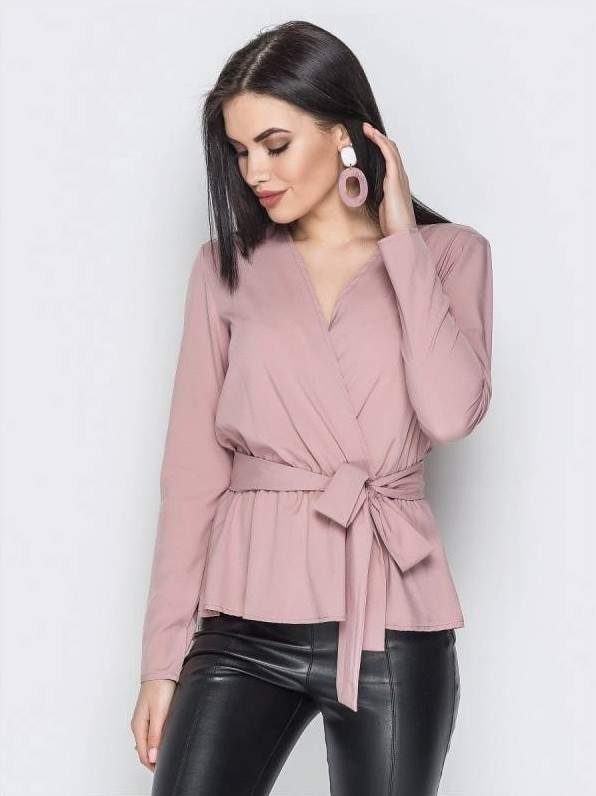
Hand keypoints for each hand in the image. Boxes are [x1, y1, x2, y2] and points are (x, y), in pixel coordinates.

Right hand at [130, 679, 176, 771]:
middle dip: (154, 760)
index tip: (164, 768)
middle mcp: (139, 725)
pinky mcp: (150, 715)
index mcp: (138, 726)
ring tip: (167, 755)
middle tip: (168, 763)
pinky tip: (164, 742)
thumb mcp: (159, 713)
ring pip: (148, 743)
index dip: (153, 765)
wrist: (161, 670)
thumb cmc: (160, 688)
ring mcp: (143, 720)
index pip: (143, 754)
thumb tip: (152, 757)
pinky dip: (157, 741)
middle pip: (144, 750)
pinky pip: (151, 734)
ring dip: (156, 751)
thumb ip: (155, 735)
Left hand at [362, 122, 416, 236]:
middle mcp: (400, 177)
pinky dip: (381, 143)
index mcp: (397, 183)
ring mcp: (399, 177)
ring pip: (391, 149)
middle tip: (365, 129)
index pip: (390, 159)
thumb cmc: (392, 224)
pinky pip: (390, 155)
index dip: (380, 147)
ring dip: (378, 136)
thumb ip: (376, 194)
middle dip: (378, 138)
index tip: (368, 139)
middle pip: (391, 150)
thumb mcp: (381, 206)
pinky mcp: (395, 179)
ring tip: (366, 129)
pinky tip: (373, 136)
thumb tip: (364, 189)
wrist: (401, 233)